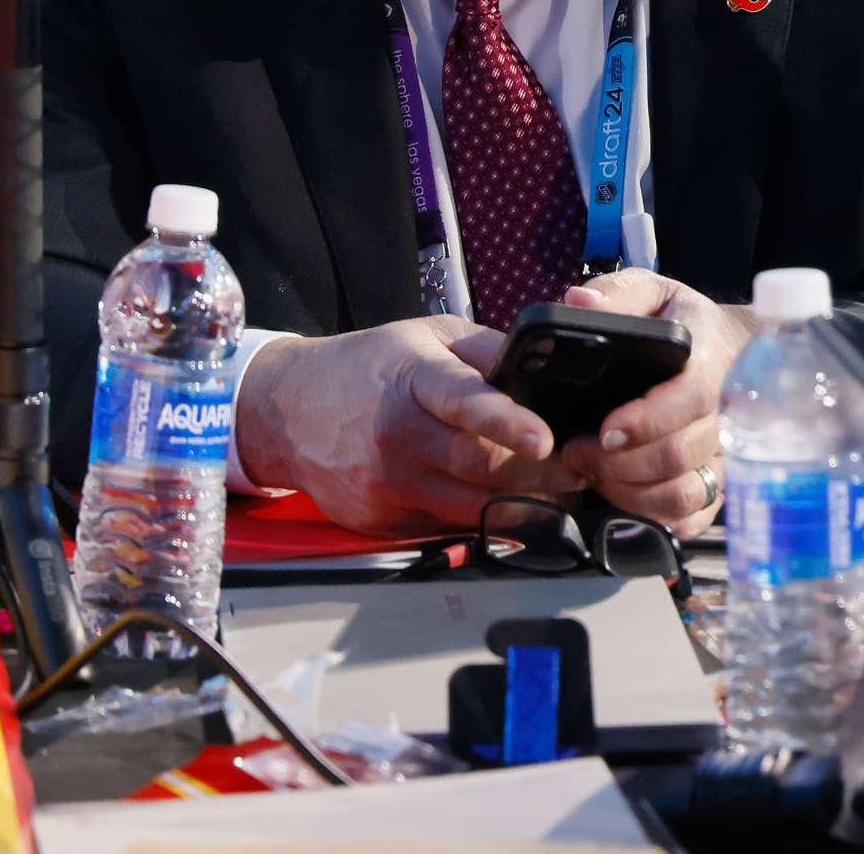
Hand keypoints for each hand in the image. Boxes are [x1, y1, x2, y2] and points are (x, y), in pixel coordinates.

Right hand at [237, 319, 584, 533]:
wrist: (284, 411)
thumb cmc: (361, 368)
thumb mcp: (422, 337)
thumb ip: (484, 351)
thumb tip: (543, 369)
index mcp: (411, 380)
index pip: (463, 402)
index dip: (507, 421)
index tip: (544, 438)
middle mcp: (397, 437)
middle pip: (484, 467)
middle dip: (544, 475)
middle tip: (579, 470)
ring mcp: (388, 485)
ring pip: (476, 509)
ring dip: (526, 505)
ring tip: (556, 493)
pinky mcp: (382, 521)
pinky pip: (449, 528)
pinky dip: (481, 519)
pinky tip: (497, 502)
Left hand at [557, 270, 754, 538]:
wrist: (732, 350)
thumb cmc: (683, 320)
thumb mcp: (653, 292)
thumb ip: (617, 293)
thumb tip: (577, 302)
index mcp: (711, 360)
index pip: (692, 397)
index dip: (648, 420)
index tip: (605, 430)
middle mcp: (727, 413)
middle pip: (681, 454)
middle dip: (620, 462)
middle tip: (574, 450)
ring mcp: (726, 454)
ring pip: (686, 492)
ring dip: (630, 492)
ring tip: (590, 471)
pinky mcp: (720, 482)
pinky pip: (693, 516)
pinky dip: (653, 514)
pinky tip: (620, 494)